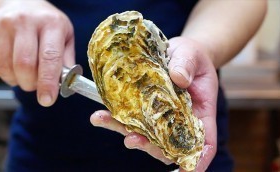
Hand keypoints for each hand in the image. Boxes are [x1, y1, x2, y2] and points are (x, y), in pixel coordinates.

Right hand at [0, 0, 74, 106]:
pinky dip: (4, 74)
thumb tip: (67, 84)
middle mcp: (27, 21)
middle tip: (36, 85)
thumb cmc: (47, 25)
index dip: (48, 83)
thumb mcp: (65, 37)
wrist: (21, 4)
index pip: (49, 58)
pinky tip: (12, 67)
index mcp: (51, 24)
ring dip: (16, 80)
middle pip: (24, 65)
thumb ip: (66, 60)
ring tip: (25, 75)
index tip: (47, 100)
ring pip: (6, 66)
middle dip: (30, 84)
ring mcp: (5, 24)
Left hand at [90, 36, 217, 170]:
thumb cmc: (192, 56)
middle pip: (169, 144)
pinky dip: (114, 119)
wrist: (178, 52)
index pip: (203, 142)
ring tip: (105, 121)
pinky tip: (100, 114)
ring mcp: (161, 116)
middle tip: (132, 140)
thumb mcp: (192, 54)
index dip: (197, 159)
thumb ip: (186, 65)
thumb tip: (178, 78)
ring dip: (126, 133)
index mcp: (200, 111)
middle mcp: (179, 119)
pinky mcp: (145, 108)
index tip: (186, 171)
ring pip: (146, 134)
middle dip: (150, 147)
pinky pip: (131, 118)